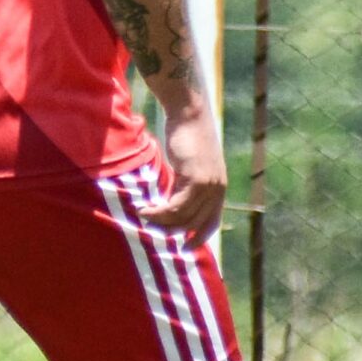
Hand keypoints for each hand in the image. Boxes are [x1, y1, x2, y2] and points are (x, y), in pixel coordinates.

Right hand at [139, 103, 226, 236]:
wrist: (189, 112)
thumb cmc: (186, 134)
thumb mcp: (187, 165)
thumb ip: (183, 183)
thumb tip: (167, 201)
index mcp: (218, 187)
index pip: (211, 221)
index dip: (199, 237)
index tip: (184, 248)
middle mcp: (217, 189)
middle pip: (194, 222)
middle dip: (172, 230)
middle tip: (151, 230)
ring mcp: (209, 185)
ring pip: (183, 216)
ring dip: (161, 220)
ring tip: (142, 216)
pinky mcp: (196, 179)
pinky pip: (176, 205)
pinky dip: (159, 211)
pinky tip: (145, 209)